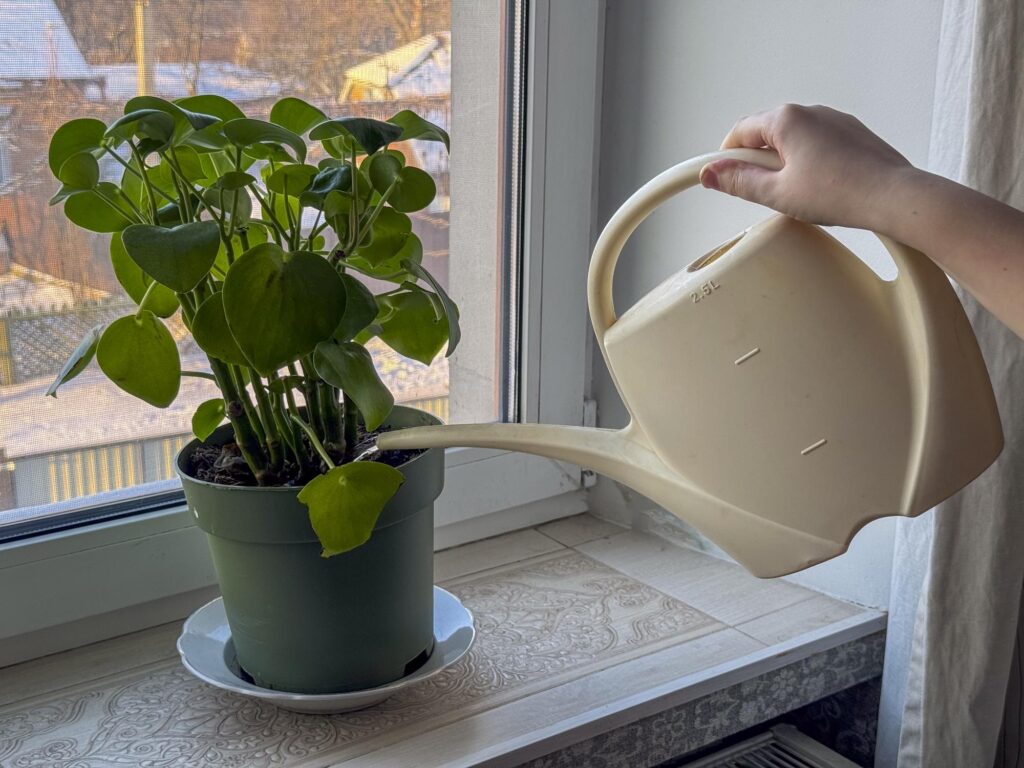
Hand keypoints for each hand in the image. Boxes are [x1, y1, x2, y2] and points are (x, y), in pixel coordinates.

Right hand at [700, 105, 912, 230]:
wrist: (893, 197)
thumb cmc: (839, 194)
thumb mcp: (777, 194)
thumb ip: (740, 182)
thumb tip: (712, 174)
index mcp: (786, 119)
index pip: (740, 132)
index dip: (725, 157)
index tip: (719, 178)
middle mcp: (810, 111)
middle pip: (766, 133)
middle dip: (755, 161)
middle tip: (760, 193)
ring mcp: (834, 120)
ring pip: (792, 139)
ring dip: (782, 162)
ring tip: (793, 194)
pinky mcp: (852, 133)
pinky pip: (817, 142)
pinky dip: (807, 161)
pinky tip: (818, 187)